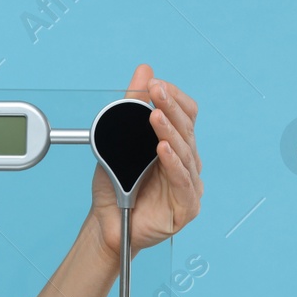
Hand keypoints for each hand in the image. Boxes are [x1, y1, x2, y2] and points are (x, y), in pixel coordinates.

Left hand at [89, 64, 202, 262]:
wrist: (106, 225)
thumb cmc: (117, 186)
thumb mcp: (119, 142)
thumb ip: (131, 106)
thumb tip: (144, 70)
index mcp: (176, 146)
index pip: (186, 115)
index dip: (174, 98)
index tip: (155, 84)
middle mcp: (186, 163)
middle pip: (186, 130)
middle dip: (170, 107)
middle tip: (156, 90)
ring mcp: (189, 184)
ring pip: (185, 153)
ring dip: (169, 132)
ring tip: (155, 116)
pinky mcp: (186, 207)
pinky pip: (182, 181)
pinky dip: (172, 163)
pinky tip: (162, 150)